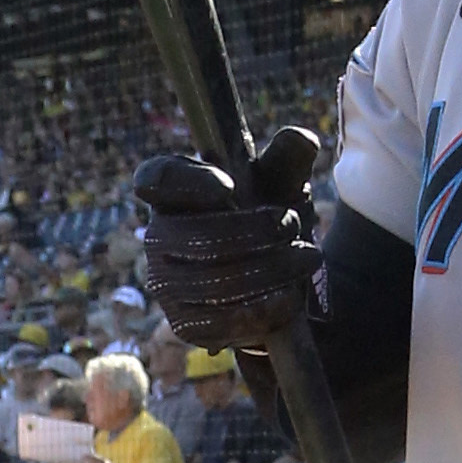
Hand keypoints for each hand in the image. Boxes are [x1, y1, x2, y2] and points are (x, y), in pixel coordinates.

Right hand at [134, 122, 320, 346]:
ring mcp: (166, 283)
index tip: (229, 187)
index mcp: (172, 190)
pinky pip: (213, 322)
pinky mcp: (184, 322)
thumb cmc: (267, 214)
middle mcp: (158, 236)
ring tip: (304, 258)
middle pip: (190, 236)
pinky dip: (256, 311)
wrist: (276, 277)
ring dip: (264, 269)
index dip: (188, 183)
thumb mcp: (280, 183)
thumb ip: (287, 159)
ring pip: (207, 282)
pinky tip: (286, 298)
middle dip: (250, 232)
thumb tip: (303, 140)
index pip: (156, 179)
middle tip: (291, 225)